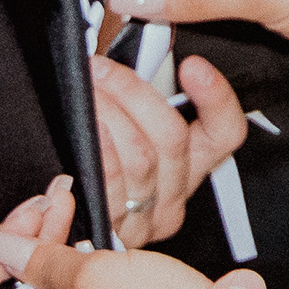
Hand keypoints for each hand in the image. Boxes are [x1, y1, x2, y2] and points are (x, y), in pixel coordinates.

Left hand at [92, 50, 245, 242]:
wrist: (62, 218)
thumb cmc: (98, 158)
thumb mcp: (129, 124)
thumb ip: (139, 95)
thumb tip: (131, 55)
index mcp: (194, 162)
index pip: (225, 131)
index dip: (216, 98)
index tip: (193, 65)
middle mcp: (178, 193)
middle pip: (172, 137)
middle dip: (131, 92)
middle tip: (100, 69)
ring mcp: (148, 218)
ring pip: (140, 158)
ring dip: (107, 116)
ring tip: (84, 93)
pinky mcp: (117, 233)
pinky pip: (111, 187)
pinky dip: (98, 155)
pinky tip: (85, 134)